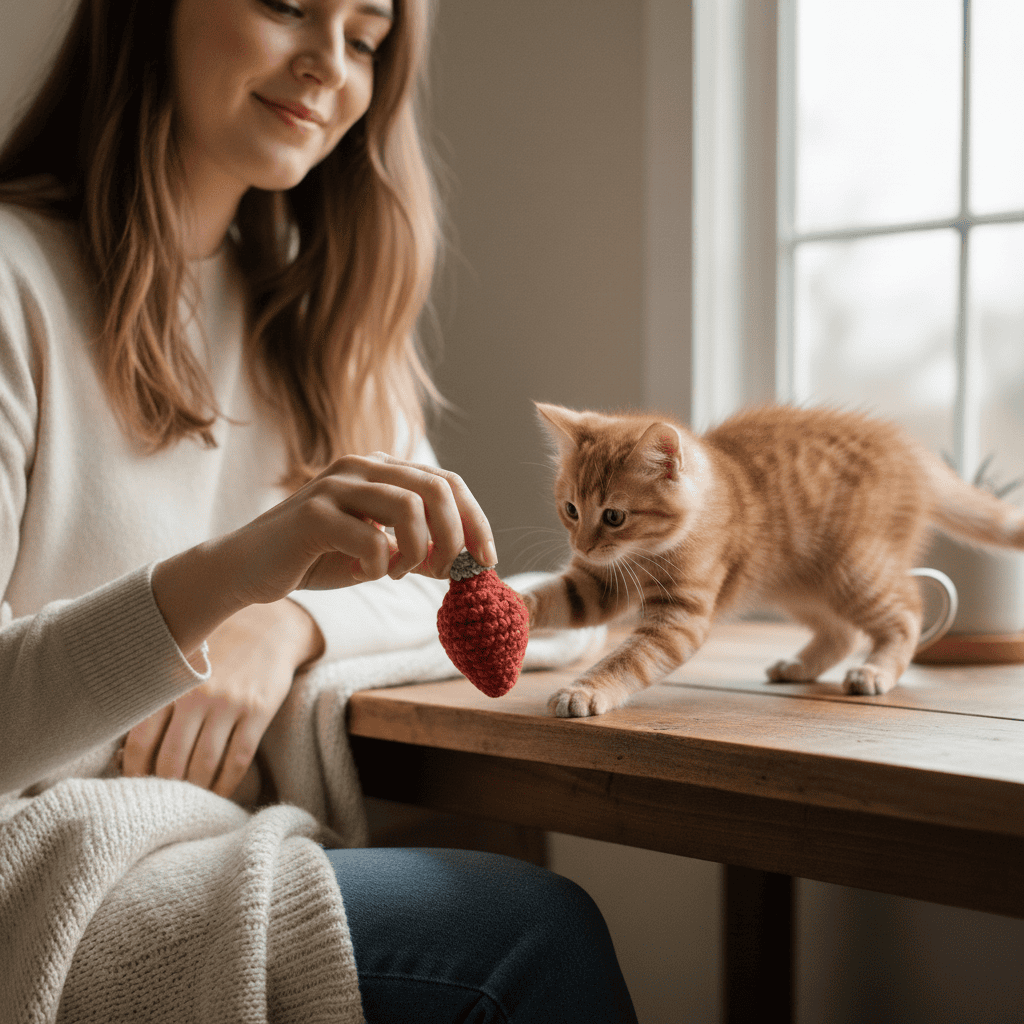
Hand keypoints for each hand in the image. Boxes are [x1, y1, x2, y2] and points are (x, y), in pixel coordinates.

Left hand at [122, 599, 322, 799]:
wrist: (270, 626)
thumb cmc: (216, 650)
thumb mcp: (182, 663)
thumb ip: (158, 697)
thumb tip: (123, 754)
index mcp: (171, 684)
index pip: (140, 741)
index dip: (133, 772)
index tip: (133, 788)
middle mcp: (197, 695)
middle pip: (171, 759)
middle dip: (164, 788)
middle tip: (160, 803)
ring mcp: (229, 704)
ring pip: (204, 764)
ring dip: (195, 791)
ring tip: (187, 803)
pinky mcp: (258, 711)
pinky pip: (238, 759)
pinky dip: (226, 784)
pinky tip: (218, 794)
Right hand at [153, 452, 496, 658]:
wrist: (249, 569)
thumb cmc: (318, 557)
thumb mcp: (381, 553)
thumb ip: (421, 551)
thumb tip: (469, 564)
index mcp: (382, 469)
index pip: (447, 481)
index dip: (475, 520)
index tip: (486, 560)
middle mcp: (362, 466)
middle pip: (437, 489)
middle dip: (455, 536)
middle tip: (448, 572)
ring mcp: (336, 486)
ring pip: (409, 508)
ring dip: (418, 551)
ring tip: (398, 573)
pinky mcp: (313, 514)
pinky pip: (372, 541)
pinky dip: (379, 566)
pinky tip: (361, 573)